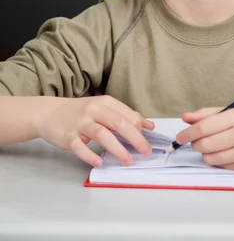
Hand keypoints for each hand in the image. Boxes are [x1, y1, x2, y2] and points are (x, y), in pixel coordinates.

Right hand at [35, 95, 153, 166]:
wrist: (49, 112)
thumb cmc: (80, 112)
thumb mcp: (103, 108)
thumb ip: (125, 116)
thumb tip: (149, 126)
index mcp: (105, 103)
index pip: (127, 114)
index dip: (140, 128)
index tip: (150, 141)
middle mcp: (94, 110)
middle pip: (118, 123)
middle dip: (135, 138)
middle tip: (145, 152)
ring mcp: (80, 123)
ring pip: (102, 134)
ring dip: (117, 148)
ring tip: (128, 160)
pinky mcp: (68, 136)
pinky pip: (79, 147)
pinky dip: (90, 155)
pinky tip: (99, 162)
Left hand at [177, 106, 233, 169]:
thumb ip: (209, 114)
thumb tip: (185, 118)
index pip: (204, 128)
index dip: (188, 133)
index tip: (180, 136)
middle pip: (205, 145)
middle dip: (195, 144)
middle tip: (196, 140)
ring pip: (211, 158)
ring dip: (205, 154)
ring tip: (211, 146)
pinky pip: (223, 167)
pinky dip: (218, 161)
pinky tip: (224, 153)